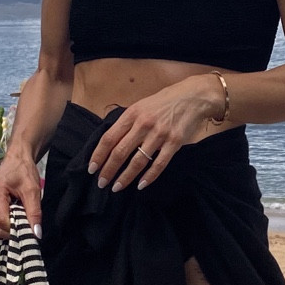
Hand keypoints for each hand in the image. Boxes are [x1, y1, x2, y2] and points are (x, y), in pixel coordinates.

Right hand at [0, 149, 44, 240]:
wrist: (16, 161)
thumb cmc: (23, 171)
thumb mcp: (33, 190)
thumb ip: (34, 212)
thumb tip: (36, 234)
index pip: (3, 222)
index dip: (18, 229)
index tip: (31, 229)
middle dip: (14, 228)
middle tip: (26, 217)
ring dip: (10, 225)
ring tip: (18, 210)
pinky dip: (5, 222)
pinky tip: (12, 211)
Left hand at [88, 78, 225, 192]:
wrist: (192, 97)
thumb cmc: (163, 102)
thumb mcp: (140, 106)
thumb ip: (127, 123)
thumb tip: (109, 143)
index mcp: (132, 114)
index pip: (109, 138)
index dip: (99, 155)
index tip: (92, 168)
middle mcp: (144, 124)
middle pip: (120, 152)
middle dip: (108, 170)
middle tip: (101, 183)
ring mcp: (160, 134)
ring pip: (138, 161)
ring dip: (125, 177)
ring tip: (117, 187)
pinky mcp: (174, 143)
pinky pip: (159, 164)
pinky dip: (149, 177)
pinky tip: (140, 185)